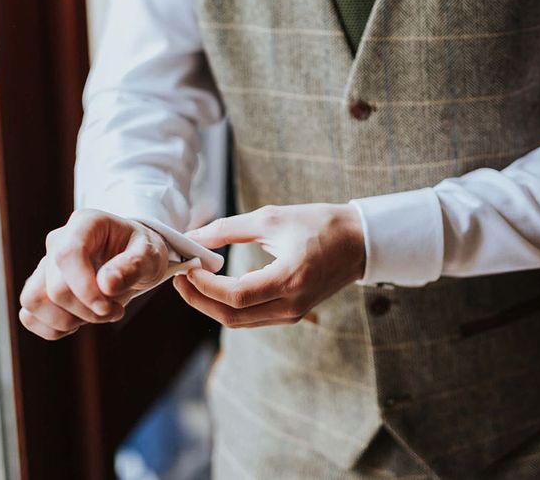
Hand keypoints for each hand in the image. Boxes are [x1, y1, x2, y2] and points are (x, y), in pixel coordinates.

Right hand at [19, 209, 168, 339]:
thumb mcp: (150, 254)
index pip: (67, 254)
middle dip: (87, 310)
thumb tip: (106, 285)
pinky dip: (52, 329)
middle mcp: (58, 241)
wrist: (135, 259)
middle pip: (55, 287)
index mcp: (86, 223)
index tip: (107, 307)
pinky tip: (79, 322)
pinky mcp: (39, 288)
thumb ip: (133, 266)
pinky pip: (28, 315)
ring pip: (33, 301)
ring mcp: (45, 265)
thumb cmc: (142, 252)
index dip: (83, 287)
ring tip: (97, 315)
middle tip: (116, 310)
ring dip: (68, 320)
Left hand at [173, 203, 364, 327]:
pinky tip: (216, 286)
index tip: (188, 266)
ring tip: (192, 280)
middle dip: (199, 299)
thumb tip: (193, 237)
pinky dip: (229, 305)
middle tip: (180, 277)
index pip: (236, 295)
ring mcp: (293, 313)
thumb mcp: (273, 218)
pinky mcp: (293, 312)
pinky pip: (252, 317)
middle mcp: (292, 304)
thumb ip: (229, 229)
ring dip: (211, 304)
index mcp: (290, 279)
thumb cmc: (320, 224)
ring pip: (240, 321)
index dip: (204, 285)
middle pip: (233, 316)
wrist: (359, 241)